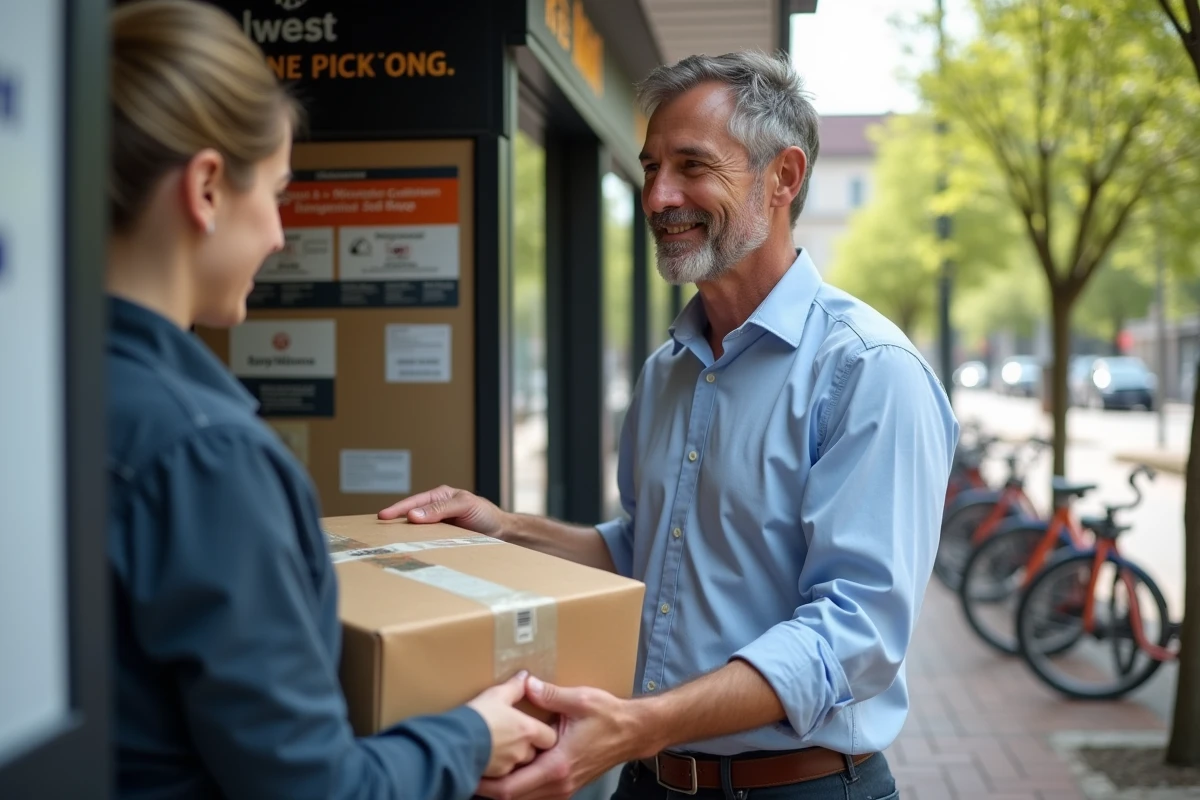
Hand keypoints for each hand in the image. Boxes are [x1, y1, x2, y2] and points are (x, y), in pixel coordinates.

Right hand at [378, 485, 509, 536]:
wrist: (502, 532)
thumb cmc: (486, 514)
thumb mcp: (465, 505)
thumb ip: (440, 509)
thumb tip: (413, 515)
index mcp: (440, 496)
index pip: (414, 502)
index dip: (397, 509)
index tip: (383, 517)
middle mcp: (437, 509)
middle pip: (411, 515)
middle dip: (394, 523)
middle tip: (376, 532)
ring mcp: (439, 525)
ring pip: (417, 530)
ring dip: (404, 536)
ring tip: (387, 543)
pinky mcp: (443, 539)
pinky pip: (427, 541)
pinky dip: (417, 545)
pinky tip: (409, 551)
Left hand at [476, 677, 645, 799]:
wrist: (634, 733)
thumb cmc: (609, 717)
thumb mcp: (580, 700)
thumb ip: (550, 695)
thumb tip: (525, 683)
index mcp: (557, 765)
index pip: (512, 787)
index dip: (486, 784)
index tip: (468, 770)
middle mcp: (558, 783)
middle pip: (512, 797)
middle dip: (488, 787)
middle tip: (466, 767)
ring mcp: (563, 788)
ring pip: (523, 798)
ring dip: (502, 786)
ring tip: (482, 767)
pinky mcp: (565, 784)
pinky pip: (534, 793)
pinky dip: (518, 784)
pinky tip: (508, 766)